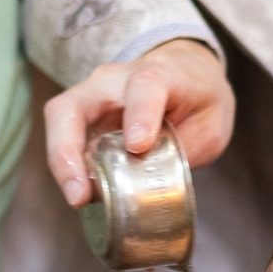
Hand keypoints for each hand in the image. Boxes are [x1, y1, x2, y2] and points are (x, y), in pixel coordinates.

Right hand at [44, 38, 234, 205]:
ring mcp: (93, 99)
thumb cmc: (198, 98)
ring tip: (78, 198)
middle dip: (67, 150)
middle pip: (75, 104)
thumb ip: (185, 150)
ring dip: (63, 164)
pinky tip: (84, 194)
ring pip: (60, 122)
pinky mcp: (84, 119)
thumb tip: (151, 181)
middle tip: (79, 191)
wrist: (185, 73)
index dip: (139, 114)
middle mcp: (115, 81)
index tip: (138, 145)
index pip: (145, 85)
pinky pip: (66, 141)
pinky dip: (71, 170)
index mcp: (160, 75)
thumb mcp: (212, 125)